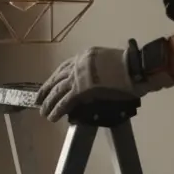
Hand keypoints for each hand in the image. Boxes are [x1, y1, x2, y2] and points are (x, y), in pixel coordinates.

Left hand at [36, 46, 173, 121]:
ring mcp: (78, 76)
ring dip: (49, 103)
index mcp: (85, 56)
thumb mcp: (109, 60)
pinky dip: (57, 110)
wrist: (135, 67)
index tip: (48, 85)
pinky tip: (52, 117)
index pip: (64, 67)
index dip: (54, 78)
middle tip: (38, 100)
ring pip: (57, 91)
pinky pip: (64, 101)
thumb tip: (93, 80)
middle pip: (57, 79)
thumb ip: (97, 68)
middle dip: (46, 91)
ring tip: (43, 112)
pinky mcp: (81, 89)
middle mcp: (78, 64)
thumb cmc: (130, 65)